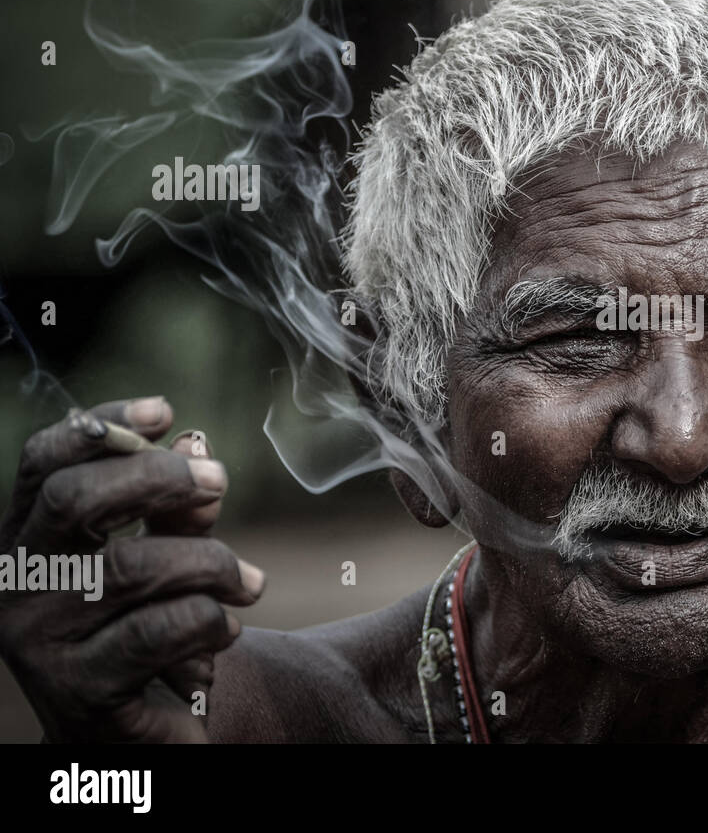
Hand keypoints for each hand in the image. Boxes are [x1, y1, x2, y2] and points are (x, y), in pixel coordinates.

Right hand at [0, 397, 263, 741]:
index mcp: (28, 537)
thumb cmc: (151, 621)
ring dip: (211, 563)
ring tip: (249, 581)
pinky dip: (210, 621)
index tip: (167, 409)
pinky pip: (159, 631)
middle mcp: (16, 584)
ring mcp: (38, 639)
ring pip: (132, 567)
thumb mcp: (166, 552)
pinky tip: (227, 629)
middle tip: (219, 481)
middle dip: (159, 479)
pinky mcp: (79, 690)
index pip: (42, 464)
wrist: (140, 733)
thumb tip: (195, 442)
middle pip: (73, 500)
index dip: (103, 426)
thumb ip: (175, 504)